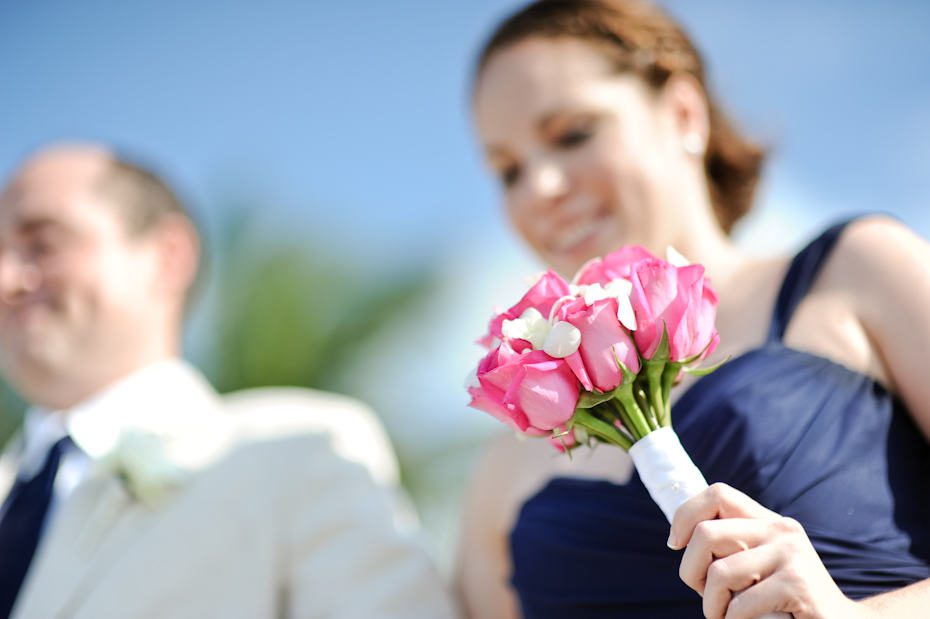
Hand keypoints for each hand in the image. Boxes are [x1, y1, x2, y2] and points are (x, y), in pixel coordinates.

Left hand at [668, 483, 874, 618]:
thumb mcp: (755, 567)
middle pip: (707, 533)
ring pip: (719, 573)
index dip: (685, 515)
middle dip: (691, 570)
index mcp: (768, 521)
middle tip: (704, 595)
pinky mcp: (797, 584)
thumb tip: (678, 538)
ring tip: (723, 617)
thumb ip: (729, 548)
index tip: (676, 544)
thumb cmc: (783, 605)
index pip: (717, 494)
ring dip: (712, 606)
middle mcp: (781, 530)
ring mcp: (791, 554)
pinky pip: (740, 604)